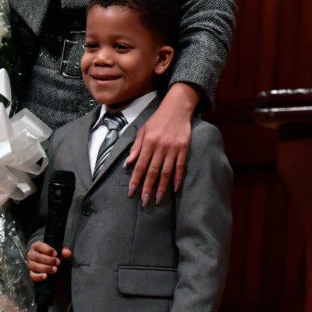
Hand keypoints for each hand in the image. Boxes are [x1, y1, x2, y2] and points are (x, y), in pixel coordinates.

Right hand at [27, 241, 71, 281]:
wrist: (44, 260)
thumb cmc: (50, 254)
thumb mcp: (57, 250)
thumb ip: (63, 250)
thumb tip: (68, 253)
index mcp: (36, 246)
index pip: (39, 246)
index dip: (47, 250)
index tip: (55, 254)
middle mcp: (31, 254)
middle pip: (37, 257)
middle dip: (48, 260)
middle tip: (58, 262)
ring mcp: (30, 264)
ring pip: (35, 266)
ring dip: (45, 268)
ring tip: (55, 269)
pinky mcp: (30, 273)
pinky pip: (32, 275)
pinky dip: (38, 276)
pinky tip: (45, 276)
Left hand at [126, 83, 197, 205]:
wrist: (176, 108)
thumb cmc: (157, 120)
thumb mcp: (142, 130)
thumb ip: (135, 147)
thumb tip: (128, 163)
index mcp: (148, 142)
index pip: (140, 165)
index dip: (135, 180)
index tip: (131, 192)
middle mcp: (160, 147)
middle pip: (152, 172)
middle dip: (147, 188)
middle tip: (144, 202)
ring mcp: (173, 149)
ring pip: (166, 172)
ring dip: (161, 188)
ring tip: (157, 200)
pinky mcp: (184, 150)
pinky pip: (180, 167)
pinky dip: (178, 179)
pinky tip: (175, 190)